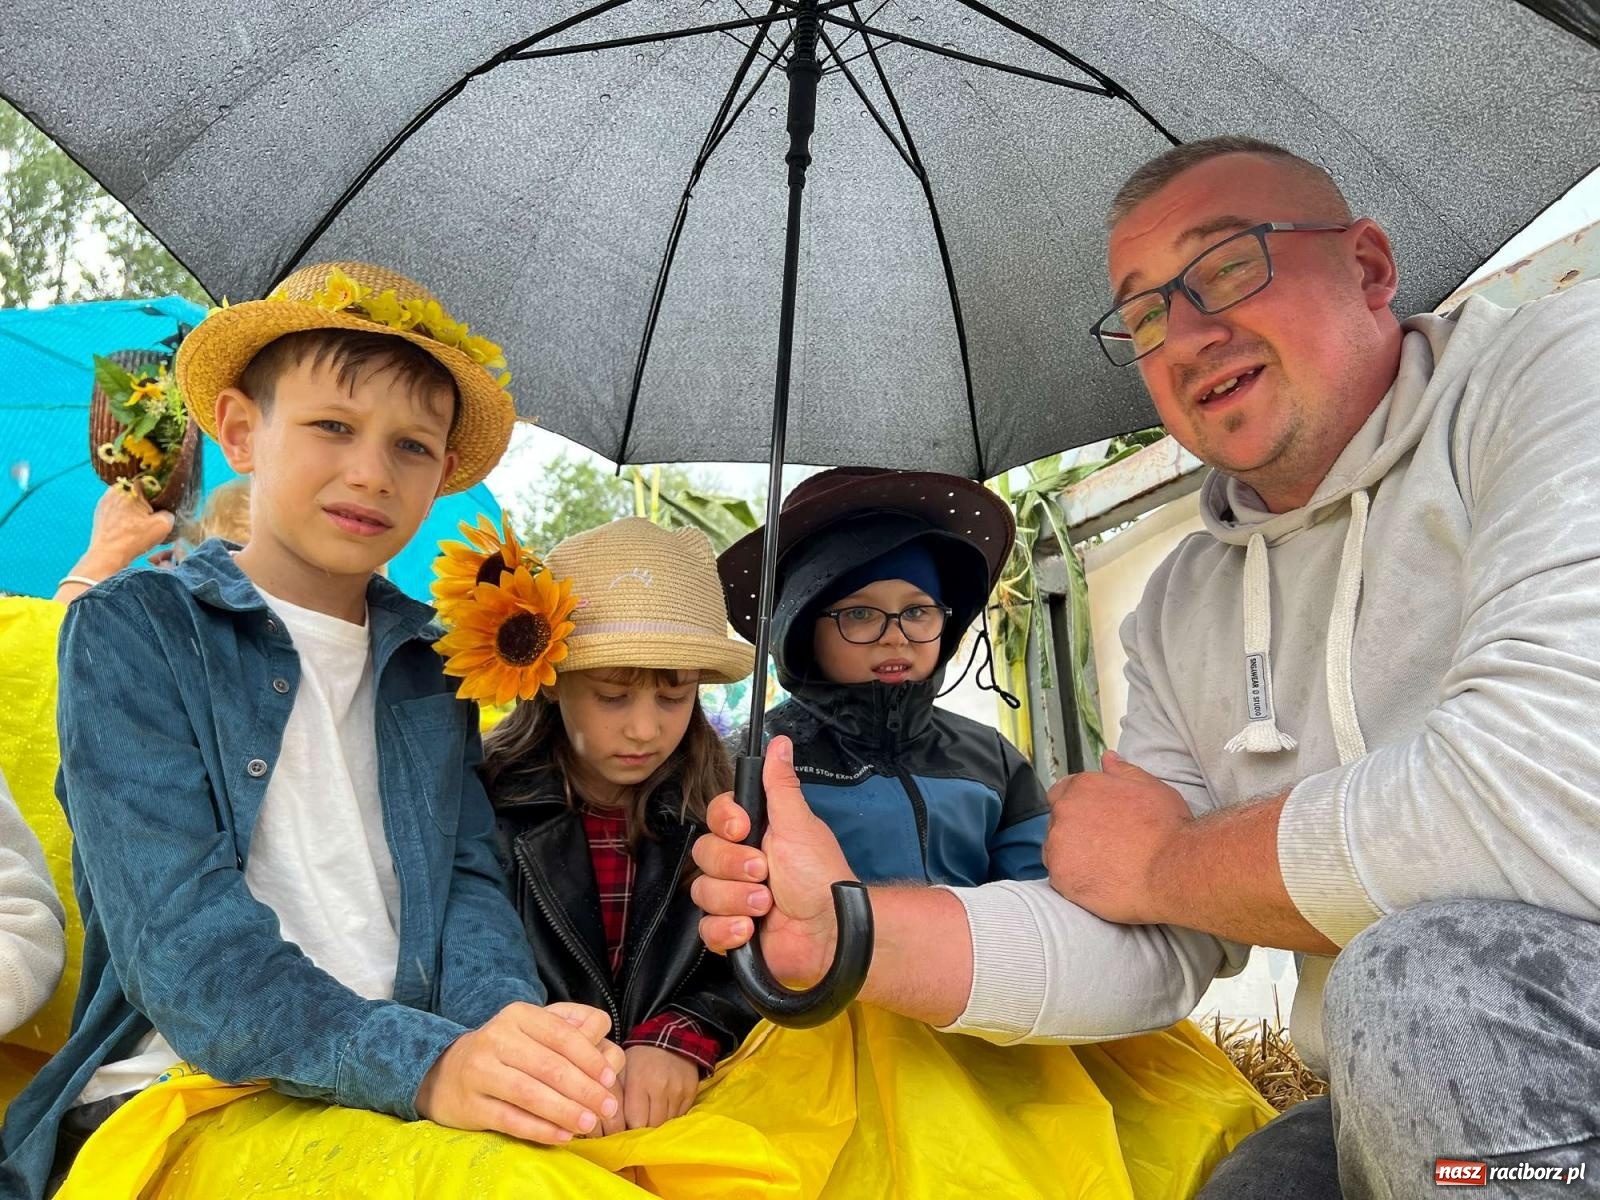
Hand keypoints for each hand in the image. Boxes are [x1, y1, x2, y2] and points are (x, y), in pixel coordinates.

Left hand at [79, 484, 175, 574]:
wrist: (107, 555)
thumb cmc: (135, 538)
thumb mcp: (164, 525)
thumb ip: (169, 512)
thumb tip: (166, 512)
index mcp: (132, 486)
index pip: (152, 482)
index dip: (161, 494)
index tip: (164, 506)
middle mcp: (116, 488)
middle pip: (139, 491)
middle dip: (147, 502)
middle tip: (152, 517)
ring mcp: (105, 500)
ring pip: (127, 500)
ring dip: (134, 509)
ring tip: (139, 525)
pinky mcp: (99, 511)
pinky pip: (117, 509)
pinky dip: (124, 516)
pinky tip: (128, 529)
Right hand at [414, 1001, 622, 1143]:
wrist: (446, 1072)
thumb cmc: (505, 1050)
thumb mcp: (533, 1027)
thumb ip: (570, 1027)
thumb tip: (604, 1040)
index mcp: (518, 1015)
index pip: (562, 1036)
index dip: (590, 1058)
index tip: (609, 1079)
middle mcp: (496, 1038)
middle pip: (550, 1067)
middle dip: (585, 1090)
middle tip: (607, 1108)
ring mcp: (480, 1071)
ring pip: (531, 1094)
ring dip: (565, 1111)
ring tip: (589, 1124)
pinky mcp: (470, 1105)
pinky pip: (511, 1120)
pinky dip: (540, 1129)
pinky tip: (562, 1136)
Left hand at [620, 1045, 698, 1129]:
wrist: (669, 1038)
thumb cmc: (639, 1059)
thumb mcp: (621, 1071)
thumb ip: (616, 1096)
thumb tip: (610, 1122)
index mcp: (639, 1081)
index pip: (635, 1121)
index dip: (628, 1127)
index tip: (624, 1126)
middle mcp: (660, 1087)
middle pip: (652, 1125)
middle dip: (642, 1128)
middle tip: (636, 1122)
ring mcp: (678, 1090)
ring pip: (666, 1123)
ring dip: (657, 1123)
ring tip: (649, 1113)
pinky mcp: (691, 1092)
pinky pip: (679, 1116)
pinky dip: (670, 1116)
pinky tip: (663, 1106)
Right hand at [690, 736, 857, 987]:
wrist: (831, 933)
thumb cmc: (821, 877)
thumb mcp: (800, 826)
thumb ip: (781, 785)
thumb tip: (780, 742)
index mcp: (755, 834)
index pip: (716, 817)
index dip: (724, 823)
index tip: (743, 829)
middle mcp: (739, 863)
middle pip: (703, 853)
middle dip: (733, 866)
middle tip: (764, 873)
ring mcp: (733, 897)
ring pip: (702, 891)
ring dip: (736, 899)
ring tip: (767, 905)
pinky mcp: (730, 932)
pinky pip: (706, 929)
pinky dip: (727, 930)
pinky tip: (750, 929)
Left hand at [1043, 750, 1192, 924]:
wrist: (1175, 869)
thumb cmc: (1168, 828)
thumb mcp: (1151, 788)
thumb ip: (1123, 771)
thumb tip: (1108, 759)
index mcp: (1082, 787)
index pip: (1061, 792)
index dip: (1078, 808)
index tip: (1093, 822)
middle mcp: (1064, 811)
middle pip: (1057, 822)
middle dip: (1075, 832)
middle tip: (1105, 847)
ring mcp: (1059, 844)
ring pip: (1055, 851)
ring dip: (1072, 857)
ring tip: (1105, 867)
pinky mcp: (1060, 876)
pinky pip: (1059, 879)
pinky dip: (1074, 881)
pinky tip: (1100, 882)